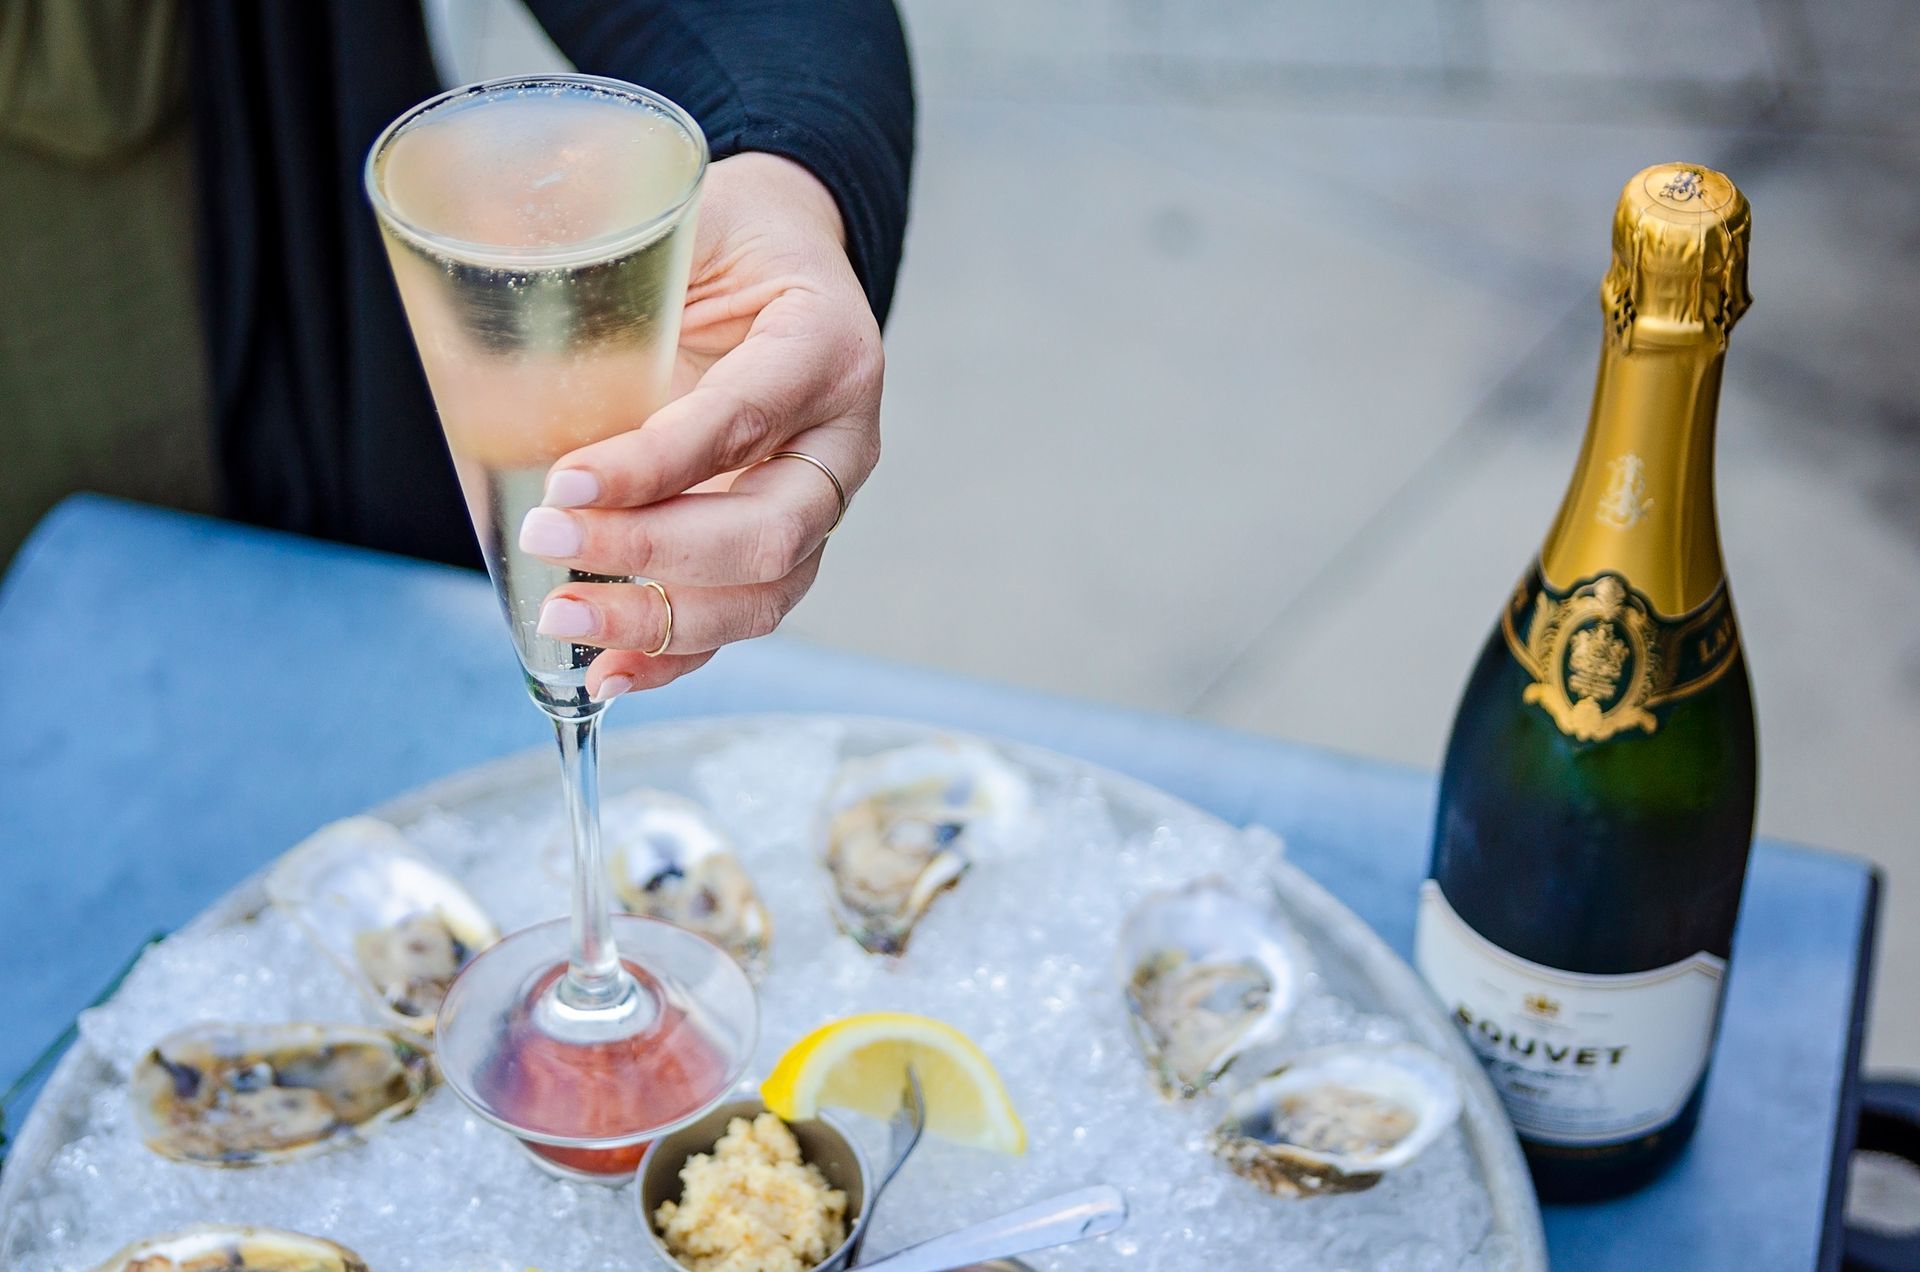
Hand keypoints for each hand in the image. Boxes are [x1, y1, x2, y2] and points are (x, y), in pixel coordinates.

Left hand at [517, 153, 882, 699]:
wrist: (778, 256)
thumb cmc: (722, 236)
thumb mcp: (677, 217)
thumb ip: (606, 245)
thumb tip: (481, 256)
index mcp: (825, 345)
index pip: (746, 418)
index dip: (658, 462)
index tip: (567, 478)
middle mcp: (839, 439)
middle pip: (768, 531)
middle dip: (652, 553)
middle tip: (553, 540)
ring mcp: (818, 503)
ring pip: (764, 594)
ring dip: (660, 621)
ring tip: (565, 619)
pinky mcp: (783, 547)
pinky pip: (739, 618)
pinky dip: (674, 657)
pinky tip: (609, 673)